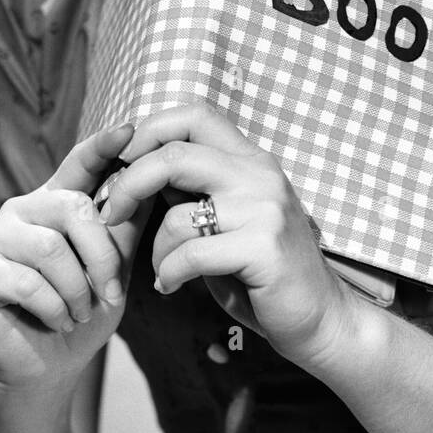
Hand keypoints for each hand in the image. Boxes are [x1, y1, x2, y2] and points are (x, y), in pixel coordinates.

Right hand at [0, 122, 152, 392]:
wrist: (48, 368)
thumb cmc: (82, 313)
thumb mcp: (113, 268)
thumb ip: (125, 227)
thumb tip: (153, 179)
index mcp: (56, 202)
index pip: (79, 163)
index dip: (102, 145)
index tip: (130, 129)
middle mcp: (22, 209)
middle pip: (71, 208)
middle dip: (101, 256)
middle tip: (110, 293)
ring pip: (50, 247)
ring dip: (77, 289)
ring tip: (81, 312)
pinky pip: (26, 281)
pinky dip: (54, 307)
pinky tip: (58, 320)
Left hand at [100, 102, 360, 374]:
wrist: (320, 317)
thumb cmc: (260, 270)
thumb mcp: (227, 218)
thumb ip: (193, 189)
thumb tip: (136, 164)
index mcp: (251, 160)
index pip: (195, 115)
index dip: (150, 129)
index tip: (121, 162)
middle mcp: (260, 175)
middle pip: (174, 155)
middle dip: (130, 184)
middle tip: (112, 214)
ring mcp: (264, 210)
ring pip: (176, 215)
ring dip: (155, 251)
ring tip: (162, 271)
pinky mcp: (263, 248)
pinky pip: (190, 255)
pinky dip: (168, 274)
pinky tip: (171, 287)